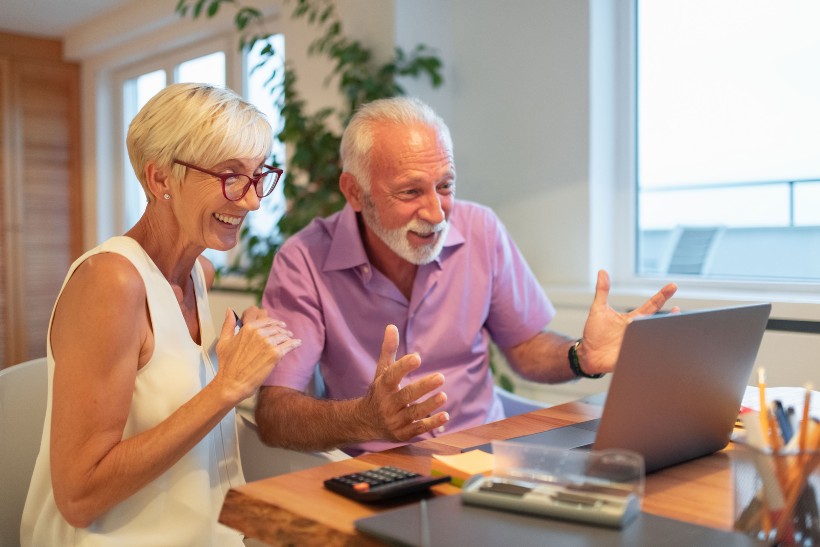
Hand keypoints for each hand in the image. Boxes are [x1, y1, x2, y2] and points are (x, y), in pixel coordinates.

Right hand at [214, 308, 300, 401]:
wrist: (233, 383)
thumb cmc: (227, 365)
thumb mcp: (224, 342)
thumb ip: (228, 324)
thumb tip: (230, 310)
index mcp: (248, 328)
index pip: (265, 319)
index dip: (273, 321)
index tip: (278, 324)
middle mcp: (259, 333)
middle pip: (276, 327)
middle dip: (282, 329)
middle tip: (286, 332)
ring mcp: (268, 343)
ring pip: (283, 335)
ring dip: (288, 336)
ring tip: (290, 338)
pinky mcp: (275, 354)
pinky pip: (289, 345)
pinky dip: (295, 343)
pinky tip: (297, 343)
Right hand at [361, 325, 448, 441]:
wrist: (364, 422)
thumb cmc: (378, 392)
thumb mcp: (381, 372)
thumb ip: (388, 350)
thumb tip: (391, 326)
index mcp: (382, 386)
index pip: (393, 375)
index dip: (404, 366)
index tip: (417, 358)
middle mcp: (387, 404)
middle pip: (406, 395)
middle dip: (423, 387)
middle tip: (441, 377)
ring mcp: (395, 420)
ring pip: (414, 413)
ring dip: (429, 405)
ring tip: (443, 396)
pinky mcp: (403, 433)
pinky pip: (418, 428)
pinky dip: (432, 423)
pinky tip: (445, 415)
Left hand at [578, 270, 676, 374]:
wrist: (588, 354)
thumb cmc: (595, 332)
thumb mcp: (599, 309)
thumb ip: (602, 291)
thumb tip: (602, 272)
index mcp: (632, 320)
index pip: (651, 306)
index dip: (662, 296)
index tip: (672, 286)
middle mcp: (638, 331)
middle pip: (657, 323)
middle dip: (670, 317)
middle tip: (678, 310)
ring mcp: (636, 344)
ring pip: (655, 339)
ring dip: (664, 334)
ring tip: (674, 325)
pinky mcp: (630, 357)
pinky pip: (644, 355)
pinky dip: (651, 351)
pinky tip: (657, 348)